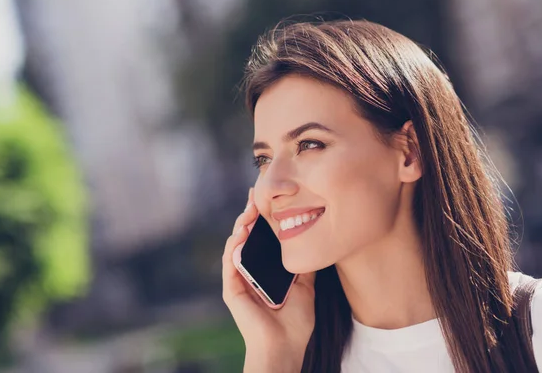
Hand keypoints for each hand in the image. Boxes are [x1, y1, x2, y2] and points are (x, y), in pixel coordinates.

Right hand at [222, 188, 315, 371]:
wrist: (286, 346)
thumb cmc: (295, 322)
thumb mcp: (305, 286)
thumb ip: (304, 266)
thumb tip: (312, 244)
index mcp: (265, 271)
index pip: (261, 238)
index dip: (262, 218)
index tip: (267, 197)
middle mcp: (250, 272)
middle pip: (246, 237)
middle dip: (249, 214)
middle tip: (255, 194)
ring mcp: (239, 280)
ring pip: (236, 245)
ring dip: (241, 225)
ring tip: (249, 209)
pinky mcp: (231, 289)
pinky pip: (230, 262)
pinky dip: (234, 246)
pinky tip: (241, 232)